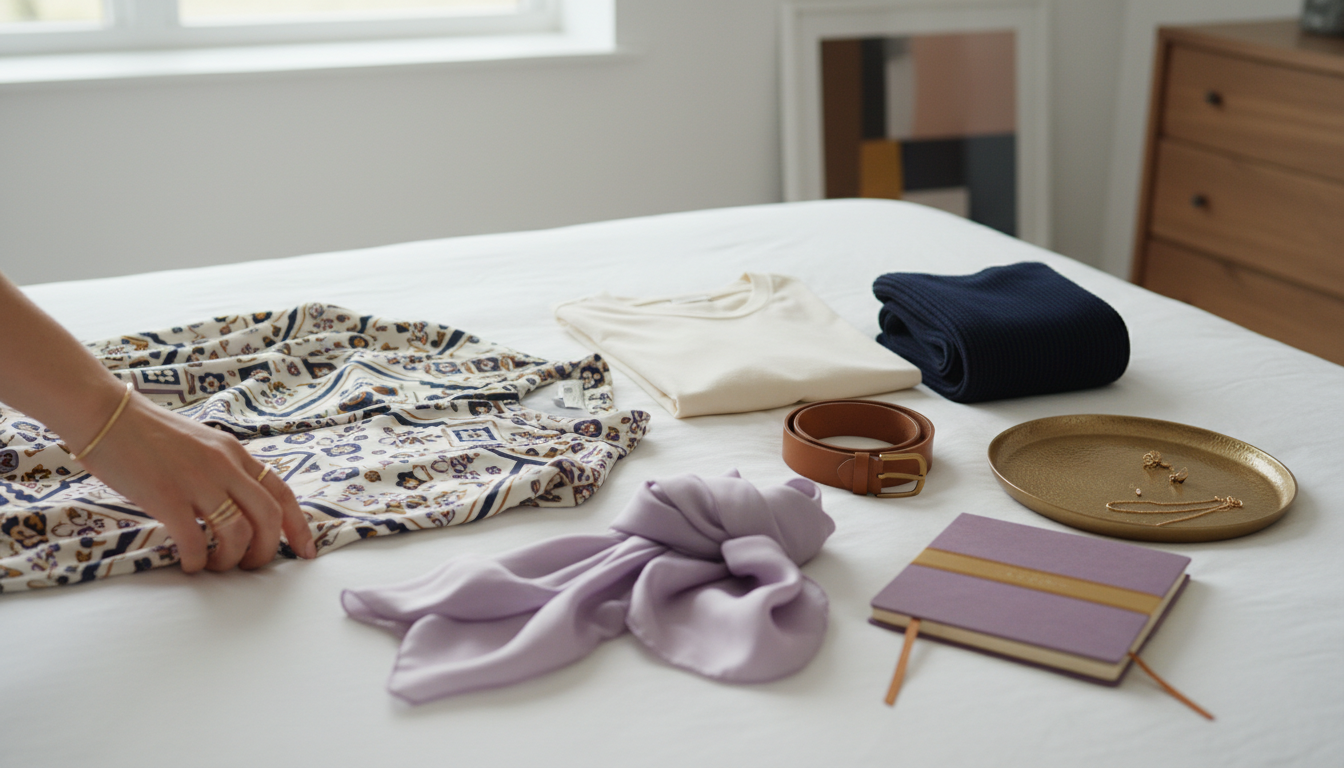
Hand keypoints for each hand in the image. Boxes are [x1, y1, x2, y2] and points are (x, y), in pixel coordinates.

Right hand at [79, 391, 317, 572]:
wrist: (107, 415)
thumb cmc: (150, 434)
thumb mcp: (203, 444)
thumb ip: (225, 470)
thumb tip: (242, 506)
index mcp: (235, 453)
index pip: (282, 492)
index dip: (299, 526)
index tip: (307, 552)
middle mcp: (224, 466)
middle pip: (269, 517)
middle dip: (268, 550)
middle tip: (252, 566)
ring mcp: (197, 481)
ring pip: (237, 533)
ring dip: (232, 560)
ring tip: (217, 566)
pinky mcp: (167, 497)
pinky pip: (196, 541)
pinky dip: (199, 561)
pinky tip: (191, 565)